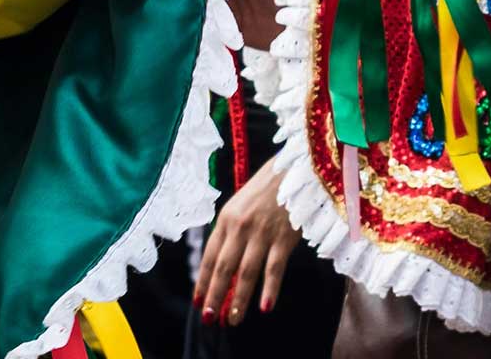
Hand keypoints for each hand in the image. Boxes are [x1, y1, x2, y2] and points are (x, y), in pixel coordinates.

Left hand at [193, 160, 299, 326]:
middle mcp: (240, 227)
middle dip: (215, 295)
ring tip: (233, 319)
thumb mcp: (240, 206)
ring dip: (239, 299)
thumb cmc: (266, 190)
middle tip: (209, 318)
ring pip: (247, 273)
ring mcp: (262, 233)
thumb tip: (221, 263)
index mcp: (226, 219)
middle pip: (224, 268)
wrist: (293, 170)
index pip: (210, 256)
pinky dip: (269, 289)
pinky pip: (274, 268)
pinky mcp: (284, 238)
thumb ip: (230, 231)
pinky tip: (265, 307)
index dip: (203, 281)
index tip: (197, 301)